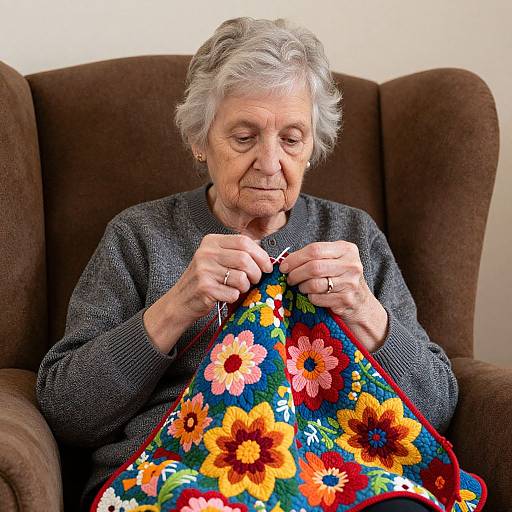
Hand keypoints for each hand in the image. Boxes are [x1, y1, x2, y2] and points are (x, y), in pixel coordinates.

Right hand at [143, 234, 272, 352]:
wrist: (180, 301)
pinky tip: (226, 296)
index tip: (267, 266)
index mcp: (211, 241)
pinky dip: (235, 297)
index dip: (261, 255)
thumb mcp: (217, 259)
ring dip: (245, 287)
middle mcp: (206, 253)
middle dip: (256, 273)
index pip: (244, 241)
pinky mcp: (205, 288)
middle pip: (245, 259)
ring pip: (241, 277)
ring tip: (237, 289)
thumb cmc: (204, 280)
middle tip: (255, 281)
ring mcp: (204, 270)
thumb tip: (265, 255)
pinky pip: (233, 293)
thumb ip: (237, 253)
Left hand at [279, 241, 387, 351]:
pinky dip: (311, 298)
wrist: (360, 304)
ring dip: (302, 287)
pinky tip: (314, 296)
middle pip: (314, 267)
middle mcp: (351, 265)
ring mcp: (350, 283)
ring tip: (302, 287)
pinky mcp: (346, 300)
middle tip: (290, 279)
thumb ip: (315, 257)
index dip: (295, 258)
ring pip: (314, 284)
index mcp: (347, 249)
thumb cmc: (341, 279)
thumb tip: (286, 261)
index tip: (284, 266)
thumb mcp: (334, 261)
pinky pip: (317, 298)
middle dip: (296, 274)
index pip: (315, 249)